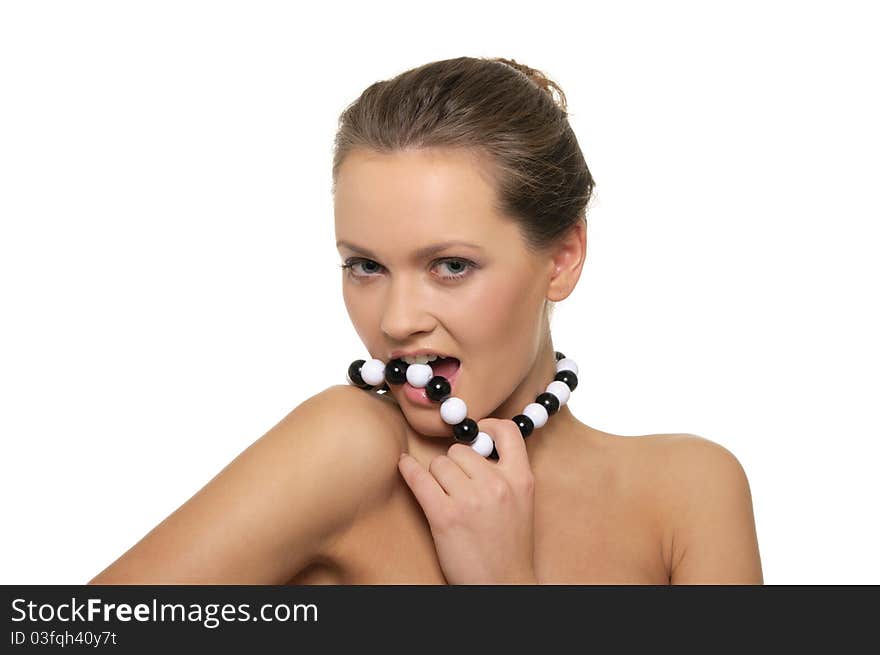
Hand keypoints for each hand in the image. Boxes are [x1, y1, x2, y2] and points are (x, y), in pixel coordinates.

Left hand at [397, 418, 537, 584]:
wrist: (504, 587)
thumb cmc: (510, 547)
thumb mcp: (522, 503)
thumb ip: (507, 473)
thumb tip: (478, 445)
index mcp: (521, 479)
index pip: (507, 431)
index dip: (488, 426)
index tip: (476, 432)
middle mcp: (497, 484)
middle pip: (460, 450)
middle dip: (455, 464)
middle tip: (457, 486)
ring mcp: (470, 500)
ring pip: (439, 464)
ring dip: (437, 477)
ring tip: (446, 497)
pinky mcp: (445, 516)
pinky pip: (419, 479)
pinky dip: (408, 470)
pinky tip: (404, 465)